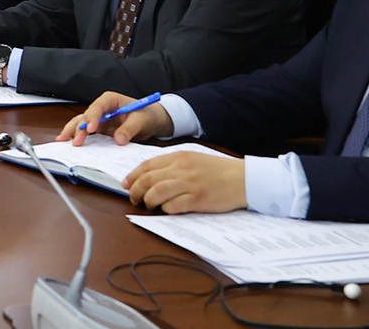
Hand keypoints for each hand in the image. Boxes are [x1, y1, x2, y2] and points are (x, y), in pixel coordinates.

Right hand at [60, 92, 174, 145]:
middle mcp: (102, 109)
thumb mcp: (141, 120)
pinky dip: (78, 137)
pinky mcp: (100, 129)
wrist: (152, 120)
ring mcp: (99, 120)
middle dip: (78, 128)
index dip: (92, 118)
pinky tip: (70, 143)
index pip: (97, 107)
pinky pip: (87, 133)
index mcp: (110, 100)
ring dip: (72, 132)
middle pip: (86, 116)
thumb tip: (119, 139)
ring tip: (62, 141)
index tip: (90, 129)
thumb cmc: (147, 115)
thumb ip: (130, 129)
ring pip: (81, 124)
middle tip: (76, 142)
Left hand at [124, 151, 245, 213]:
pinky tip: (165, 210)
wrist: (243, 179)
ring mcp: (189, 184)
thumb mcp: (192, 159)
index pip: (147, 165)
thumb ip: (172, 165)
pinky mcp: (198, 199)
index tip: (125, 184)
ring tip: (146, 205)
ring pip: (156, 192)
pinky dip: (165, 209)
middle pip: (147, 179)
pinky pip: (173, 206)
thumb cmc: (217, 170)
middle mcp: (181, 169)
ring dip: (147, 201)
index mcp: (178, 157)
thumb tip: (149, 176)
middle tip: (133, 199)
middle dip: (135, 191)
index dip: (132, 176)